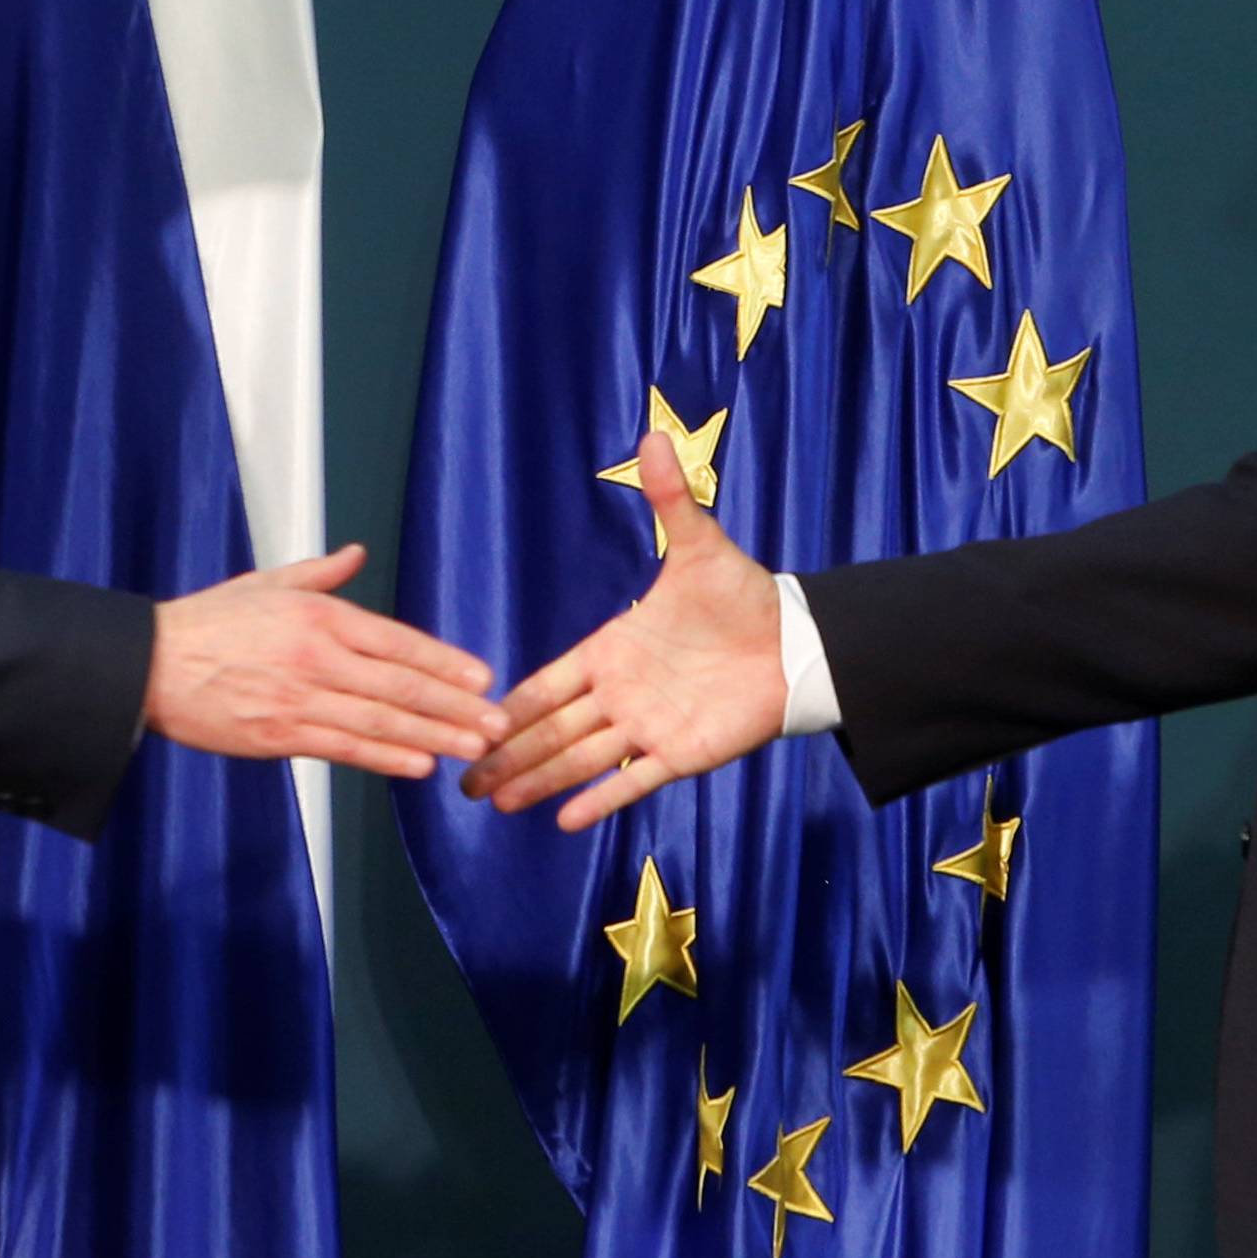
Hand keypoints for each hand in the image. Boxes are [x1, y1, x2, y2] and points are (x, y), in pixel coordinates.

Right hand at [146, 544, 507, 776]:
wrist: (148, 665)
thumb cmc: (208, 623)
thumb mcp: (266, 584)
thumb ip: (320, 574)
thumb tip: (355, 554)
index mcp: (318, 615)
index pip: (397, 640)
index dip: (444, 661)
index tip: (482, 677)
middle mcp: (317, 656)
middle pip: (401, 684)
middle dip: (455, 706)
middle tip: (497, 723)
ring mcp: (300, 699)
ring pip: (381, 720)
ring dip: (433, 736)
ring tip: (473, 748)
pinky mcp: (280, 736)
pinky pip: (344, 748)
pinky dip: (385, 757)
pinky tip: (420, 764)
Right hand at [461, 431, 786, 828]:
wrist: (795, 643)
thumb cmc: (742, 594)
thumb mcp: (700, 544)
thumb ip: (670, 499)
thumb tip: (654, 437)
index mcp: (612, 648)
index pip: (548, 682)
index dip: (512, 703)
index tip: (470, 715)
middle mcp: (620, 693)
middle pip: (551, 730)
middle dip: (505, 753)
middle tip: (460, 779)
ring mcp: (648, 727)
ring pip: (579, 760)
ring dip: (538, 781)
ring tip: (495, 802)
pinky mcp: (681, 754)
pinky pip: (633, 781)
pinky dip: (600, 800)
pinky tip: (563, 820)